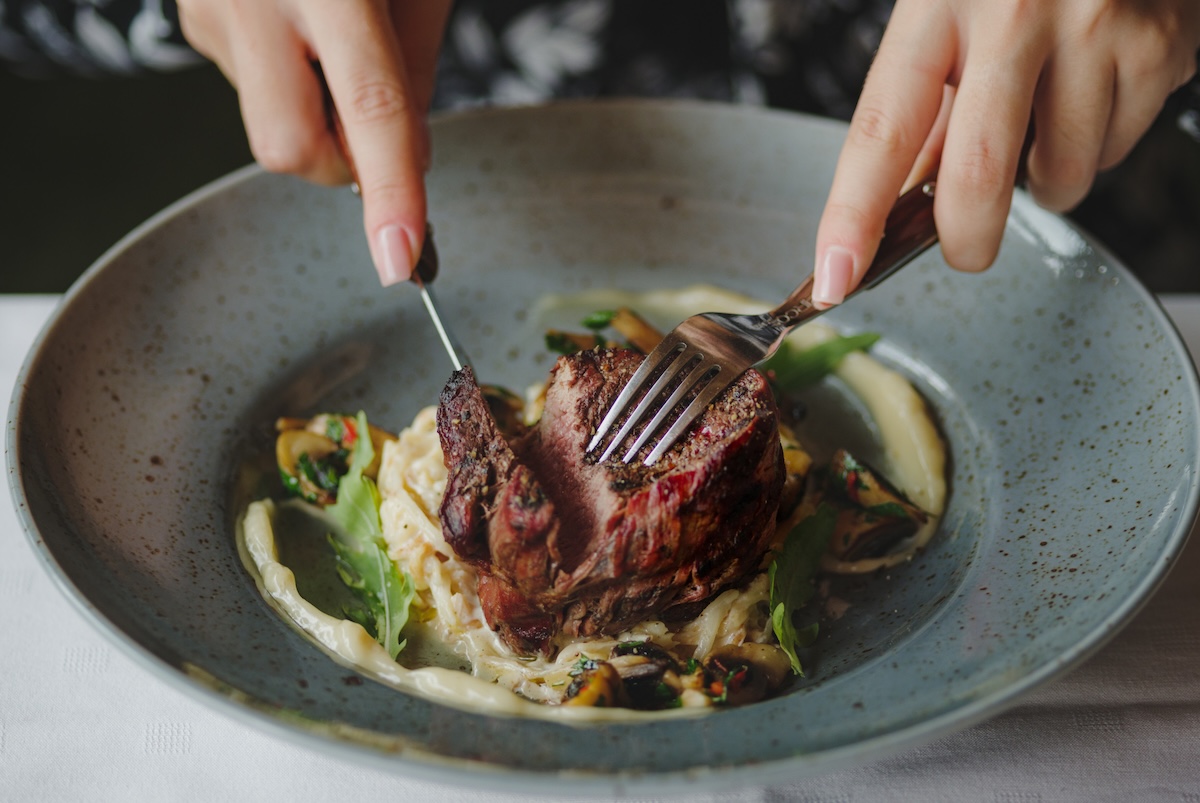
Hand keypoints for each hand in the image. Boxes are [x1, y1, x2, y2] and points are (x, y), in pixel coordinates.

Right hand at [178, 0, 452, 285]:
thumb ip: (412, 69)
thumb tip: (410, 163)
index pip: (368, 103)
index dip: (389, 189)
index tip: (400, 260)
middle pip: (290, 147)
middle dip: (342, 167)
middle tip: (376, 132)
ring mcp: (211, 10)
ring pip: (273, 126)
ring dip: (318, 116)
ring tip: (334, 38)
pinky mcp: (189, 19)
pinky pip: (252, 89)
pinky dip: (291, 84)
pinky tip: (297, 29)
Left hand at [812, 0, 1199, 306]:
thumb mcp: (949, 11)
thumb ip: (927, 104)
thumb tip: (903, 204)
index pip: (882, 129)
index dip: (853, 214)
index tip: (836, 275)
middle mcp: (1016, 9)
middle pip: (975, 176)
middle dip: (966, 239)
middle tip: (966, 247)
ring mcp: (1094, 27)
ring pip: (1058, 177)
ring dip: (1043, 180)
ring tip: (1043, 118)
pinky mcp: (1159, 48)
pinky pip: (1114, 152)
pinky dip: (1097, 145)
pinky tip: (1090, 92)